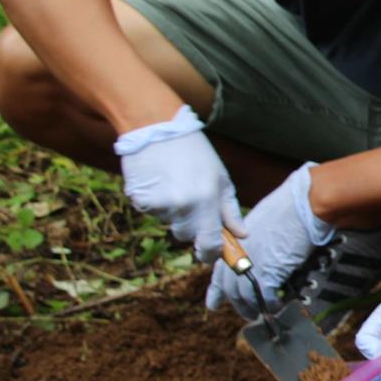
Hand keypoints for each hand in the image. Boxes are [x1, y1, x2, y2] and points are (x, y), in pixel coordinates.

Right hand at [114, 105, 243, 262]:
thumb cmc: (194, 151)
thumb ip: (230, 210)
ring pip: (168, 223)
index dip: (211, 254)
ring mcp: (159, 205)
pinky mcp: (139, 200)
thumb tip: (242, 235)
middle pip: (186, 236)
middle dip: (191, 224)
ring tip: (174, 182)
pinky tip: (158, 181)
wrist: (156, 126)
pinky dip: (155, 202)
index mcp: (207, 202)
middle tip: (191, 197)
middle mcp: (182, 207)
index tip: (211, 254)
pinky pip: (151, 213)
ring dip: (172, 211)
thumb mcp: (220, 178)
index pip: (210, 245)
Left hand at [206, 164, 334, 316]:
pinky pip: (265, 298)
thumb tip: (261, 252)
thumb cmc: (288, 206)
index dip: (217, 291)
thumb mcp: (260, 220)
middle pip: (230, 288)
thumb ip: (253, 239)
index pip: (219, 271)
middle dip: (238, 305)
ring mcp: (250, 264)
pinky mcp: (267, 273)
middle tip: (246, 315)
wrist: (303, 205)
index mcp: (234, 241)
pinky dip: (271, 305)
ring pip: (244, 297)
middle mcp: (237, 254)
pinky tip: (277, 307)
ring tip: (261, 315)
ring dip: (253, 309)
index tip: (213, 304)